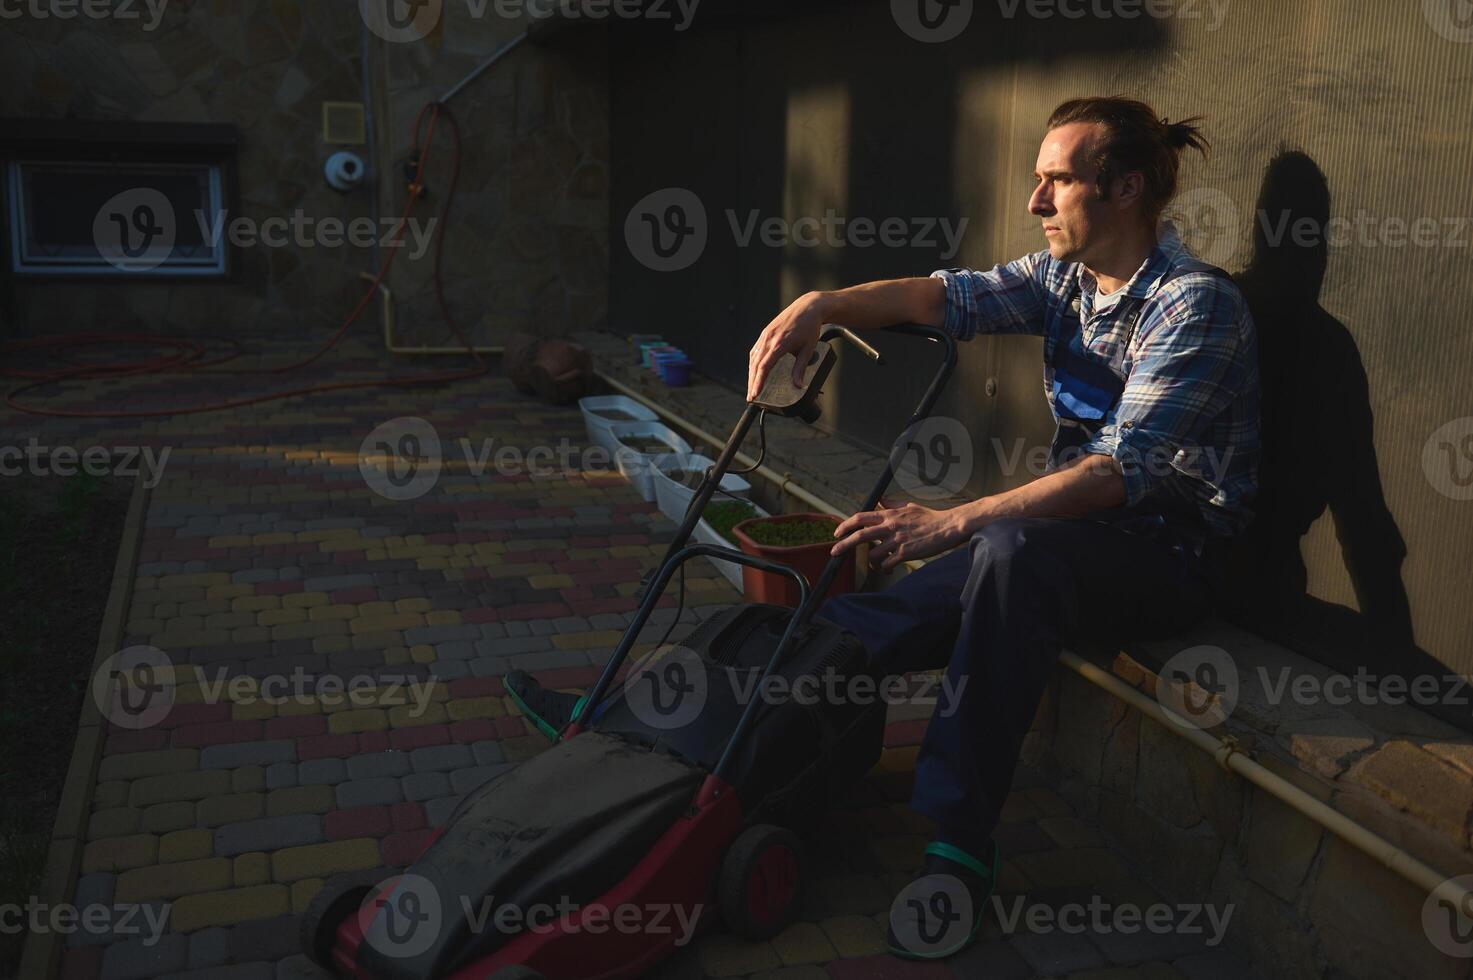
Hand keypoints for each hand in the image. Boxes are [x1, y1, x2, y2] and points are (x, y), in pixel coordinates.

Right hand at [747, 291, 825, 400]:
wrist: (808, 307)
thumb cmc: (810, 327)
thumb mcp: (808, 349)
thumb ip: (800, 368)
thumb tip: (798, 385)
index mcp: (779, 344)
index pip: (764, 367)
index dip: (758, 382)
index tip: (754, 394)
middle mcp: (769, 339)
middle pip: (755, 365)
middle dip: (752, 382)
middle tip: (751, 397)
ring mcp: (765, 335)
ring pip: (753, 358)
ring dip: (751, 374)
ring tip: (752, 387)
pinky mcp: (765, 333)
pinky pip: (755, 350)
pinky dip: (753, 363)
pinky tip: (754, 371)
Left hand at [830, 501, 966, 572]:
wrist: (948, 527)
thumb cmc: (930, 517)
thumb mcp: (908, 506)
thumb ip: (892, 505)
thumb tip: (880, 501)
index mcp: (889, 514)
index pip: (861, 517)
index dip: (846, 525)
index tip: (838, 533)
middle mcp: (890, 526)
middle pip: (859, 536)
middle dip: (843, 545)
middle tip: (834, 552)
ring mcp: (897, 540)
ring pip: (873, 554)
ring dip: (872, 561)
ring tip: (878, 564)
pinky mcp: (905, 553)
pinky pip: (886, 564)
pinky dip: (884, 569)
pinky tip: (888, 569)